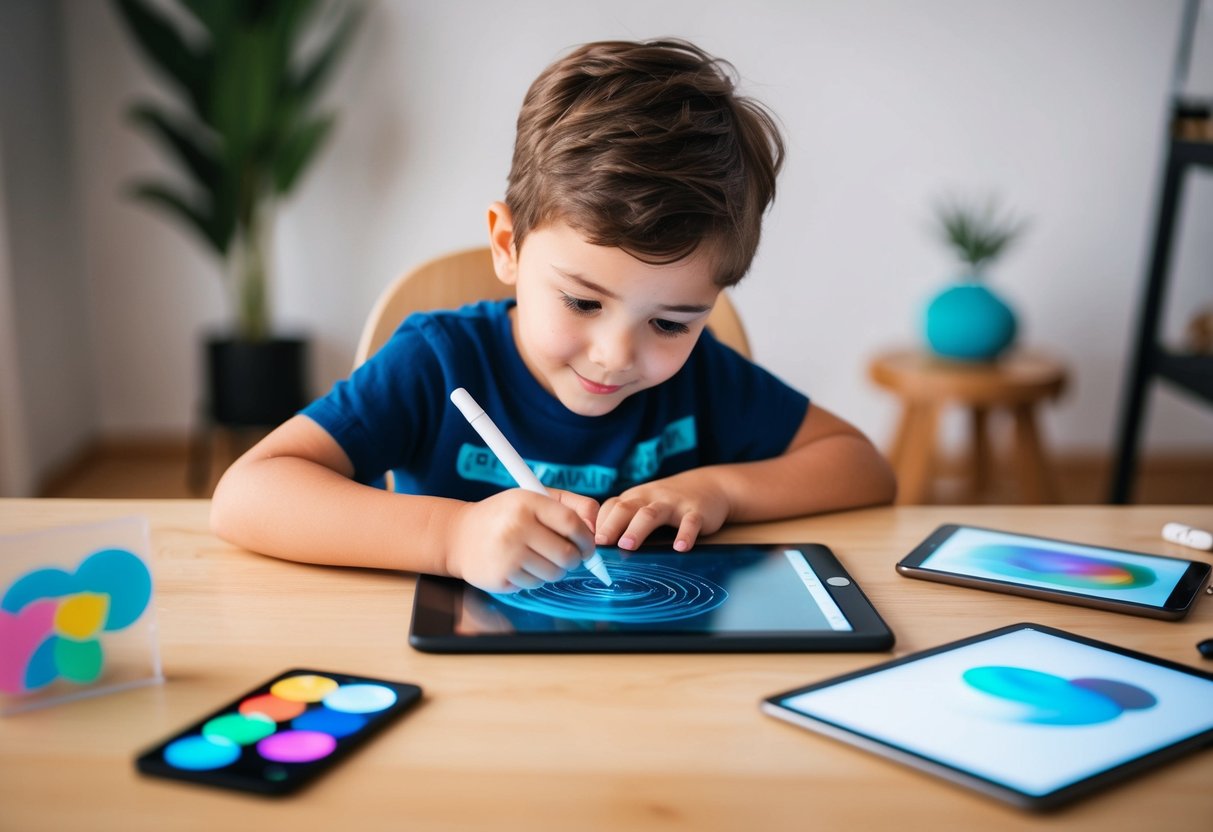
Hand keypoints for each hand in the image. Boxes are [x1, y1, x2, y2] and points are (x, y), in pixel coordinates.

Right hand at [445, 488, 598, 593]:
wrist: (460, 535)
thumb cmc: (505, 516)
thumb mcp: (534, 498)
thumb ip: (571, 505)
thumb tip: (596, 528)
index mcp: (527, 502)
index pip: (572, 524)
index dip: (587, 539)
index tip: (588, 547)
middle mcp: (516, 526)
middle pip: (567, 555)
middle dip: (574, 560)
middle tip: (567, 557)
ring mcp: (507, 553)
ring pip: (554, 574)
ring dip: (554, 570)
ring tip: (538, 558)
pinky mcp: (500, 576)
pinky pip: (535, 584)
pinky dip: (534, 579)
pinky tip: (519, 566)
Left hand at [594, 470, 729, 552]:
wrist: (709, 485)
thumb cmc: (667, 502)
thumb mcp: (643, 505)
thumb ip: (622, 520)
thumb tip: (594, 546)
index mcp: (634, 498)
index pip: (610, 508)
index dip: (597, 524)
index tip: (585, 543)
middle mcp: (650, 498)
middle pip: (626, 508)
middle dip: (612, 525)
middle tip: (601, 543)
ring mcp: (673, 504)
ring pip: (652, 514)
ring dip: (638, 529)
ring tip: (627, 545)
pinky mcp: (696, 511)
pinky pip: (690, 522)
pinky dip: (685, 534)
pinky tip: (680, 547)